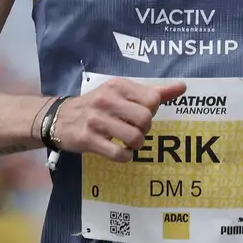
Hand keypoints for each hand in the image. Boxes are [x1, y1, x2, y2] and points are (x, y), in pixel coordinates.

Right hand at [53, 79, 185, 161]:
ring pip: (134, 138)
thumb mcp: (122, 92)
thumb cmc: (98, 105)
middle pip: (145, 120)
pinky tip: (120, 152)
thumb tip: (182, 87)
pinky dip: (125, 156)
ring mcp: (96, 120)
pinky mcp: (88, 139)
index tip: (141, 114)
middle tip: (135, 130)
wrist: (60, 118)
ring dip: (136, 144)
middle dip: (145, 129)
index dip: (151, 111)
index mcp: (118, 86)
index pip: (152, 99)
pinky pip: (118, 153)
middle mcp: (107, 100)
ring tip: (128, 142)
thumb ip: (152, 91)